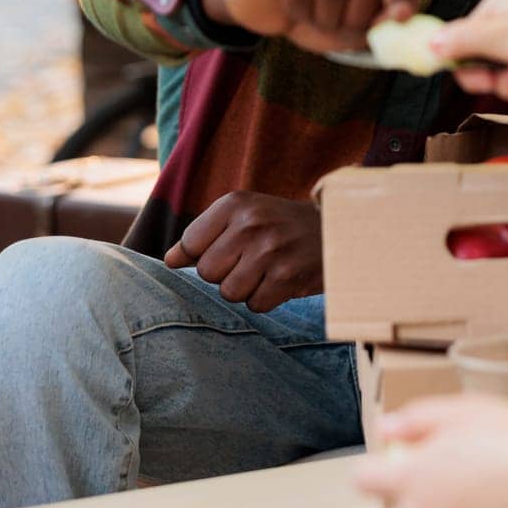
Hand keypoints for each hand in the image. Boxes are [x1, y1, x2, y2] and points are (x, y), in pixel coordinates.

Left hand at [163, 192, 322, 311]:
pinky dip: (267, 298)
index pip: (190, 243)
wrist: (339, 229)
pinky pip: (256, 304)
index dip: (203, 254)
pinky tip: (282, 279)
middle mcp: (251, 223)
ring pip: (229, 292)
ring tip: (267, 269)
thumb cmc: (282, 225)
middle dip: (225, 273)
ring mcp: (270, 250)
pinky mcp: (287, 276)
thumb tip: (168, 260)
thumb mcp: (244, 216)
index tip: (228, 248)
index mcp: (235, 203)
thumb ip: (204, 236)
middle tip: (251, 260)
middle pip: (207, 272)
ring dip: (246, 288)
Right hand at [200, 0, 419, 54]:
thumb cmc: (328, 6)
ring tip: (322, 18)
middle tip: (347, 27)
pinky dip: (301, 13)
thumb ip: (387, 17)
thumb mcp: (364, 18)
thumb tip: (400, 15)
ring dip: (328, 17)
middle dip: (359, 14)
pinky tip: (297, 11)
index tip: (400, 17)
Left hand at [355, 395, 507, 507]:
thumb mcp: (463, 409)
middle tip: (441, 475)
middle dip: (408, 501)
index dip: (376, 469)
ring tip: (478, 488)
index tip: (397, 457)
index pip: (362, 482)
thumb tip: (387, 428)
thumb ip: (416, 419)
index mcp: (409, 479)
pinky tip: (497, 507)